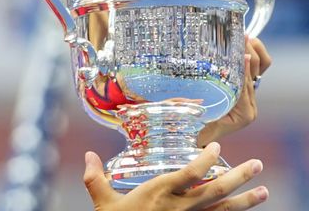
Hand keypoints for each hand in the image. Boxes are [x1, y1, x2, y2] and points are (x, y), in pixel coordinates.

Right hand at [83, 142, 268, 210]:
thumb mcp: (102, 201)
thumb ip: (95, 177)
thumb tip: (87, 155)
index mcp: (158, 194)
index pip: (189, 174)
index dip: (205, 160)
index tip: (215, 147)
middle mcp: (178, 208)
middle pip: (215, 191)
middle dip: (239, 177)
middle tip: (257, 164)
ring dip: (246, 201)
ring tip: (264, 190)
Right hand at [198, 37, 271, 144]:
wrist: (196, 136)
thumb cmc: (192, 130)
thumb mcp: (192, 122)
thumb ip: (195, 115)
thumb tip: (193, 105)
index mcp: (243, 114)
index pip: (244, 87)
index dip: (243, 70)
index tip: (242, 54)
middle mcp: (249, 105)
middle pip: (254, 75)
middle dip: (249, 54)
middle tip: (242, 37)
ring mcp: (248, 97)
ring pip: (258, 70)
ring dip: (253, 52)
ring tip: (244, 36)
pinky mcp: (244, 89)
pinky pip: (255, 70)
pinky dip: (251, 56)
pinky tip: (243, 43)